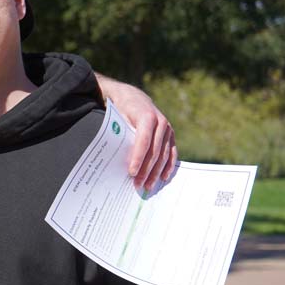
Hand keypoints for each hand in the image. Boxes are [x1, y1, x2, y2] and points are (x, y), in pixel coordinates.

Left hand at [98, 78, 177, 192]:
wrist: (133, 98)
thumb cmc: (121, 110)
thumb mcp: (117, 119)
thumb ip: (118, 135)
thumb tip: (112, 159)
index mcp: (146, 117)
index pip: (143, 142)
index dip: (138, 158)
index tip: (131, 173)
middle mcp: (161, 123)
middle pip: (155, 151)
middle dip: (146, 170)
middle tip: (137, 185)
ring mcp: (167, 129)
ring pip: (164, 154)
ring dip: (156, 172)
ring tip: (147, 186)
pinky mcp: (170, 135)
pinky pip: (172, 153)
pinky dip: (168, 166)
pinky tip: (163, 178)